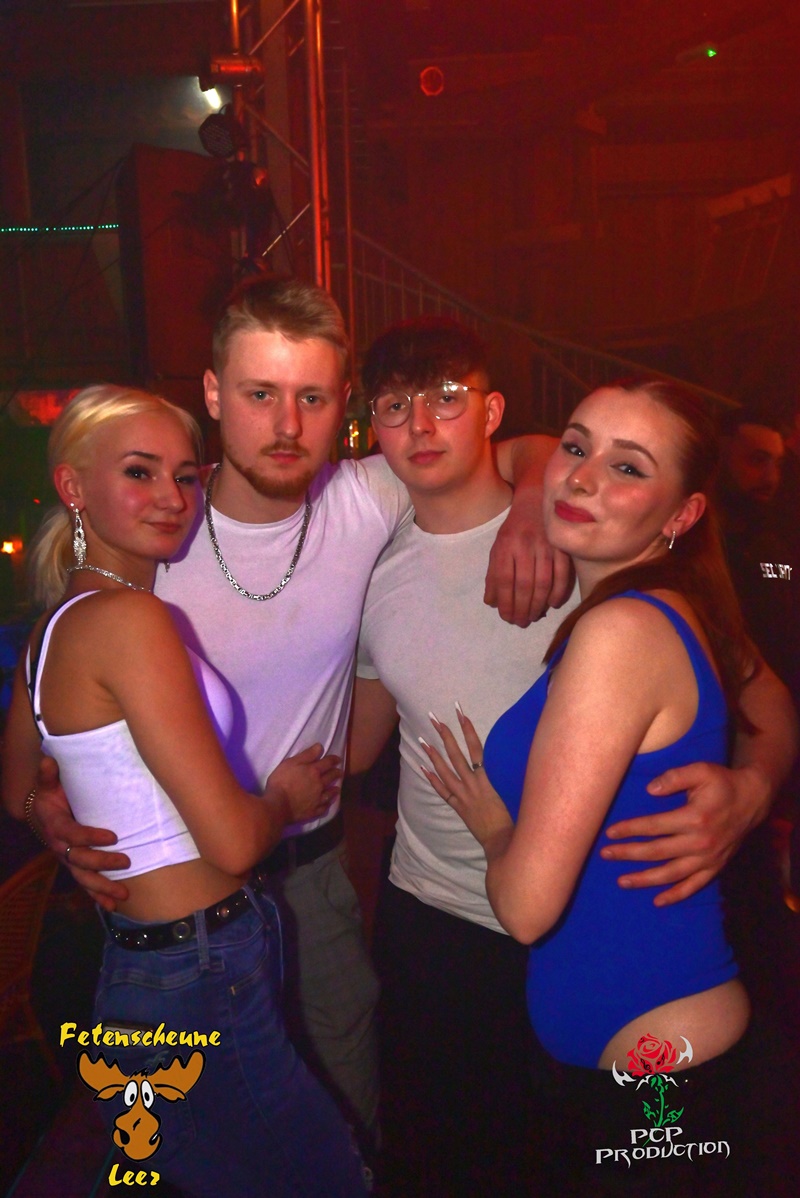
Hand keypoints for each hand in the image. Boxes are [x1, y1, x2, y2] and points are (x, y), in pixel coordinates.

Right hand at [34, 756, 129, 911]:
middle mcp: (60, 847)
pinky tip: (112, 906)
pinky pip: (85, 885)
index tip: (114, 837)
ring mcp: (68, 860)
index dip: (91, 837)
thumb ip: (49, 775)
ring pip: (84, 878)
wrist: (40, 814)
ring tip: (124, 894)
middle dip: (103, 863)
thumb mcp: (48, 784)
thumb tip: (49, 760)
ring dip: (103, 887)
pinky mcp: (75, 867)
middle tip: (127, 861)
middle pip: (80, 860)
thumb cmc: (50, 796)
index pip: (73, 835)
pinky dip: (98, 897)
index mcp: (56, 826)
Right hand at [265, 744, 341, 823]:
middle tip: (339, 772)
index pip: (327, 763)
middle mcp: (319, 784)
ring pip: (330, 793)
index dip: (333, 760)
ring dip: (334, 789)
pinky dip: (328, 804)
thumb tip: (320, 747)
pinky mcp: (314, 811)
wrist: (278, 804)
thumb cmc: (281, 781)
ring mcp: (318, 799)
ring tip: (337, 788)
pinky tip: (329, 803)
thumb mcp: (291, 763)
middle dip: (336, 773)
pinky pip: (324, 807)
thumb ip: (307, 755)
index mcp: (314, 771)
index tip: (337, 759)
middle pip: (331, 777)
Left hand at [420, 707, 512, 849]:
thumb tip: (494, 758)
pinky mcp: (457, 806)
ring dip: (432, 755)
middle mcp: (471, 784)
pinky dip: (431, 779)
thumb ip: (499, 774)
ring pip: (444, 770)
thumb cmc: (510, 815)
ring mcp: (462, 795)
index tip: (460, 713)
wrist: (501, 838)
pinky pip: (441, 791)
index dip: (467, 730)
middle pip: (455, 755)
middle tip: (434, 719)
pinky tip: (422, 767)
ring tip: (422, 740)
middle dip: (445, 735)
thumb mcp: (508, 790)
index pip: (475, 748)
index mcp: (486, 778)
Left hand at [483, 503, 572, 626]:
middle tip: (521, 622)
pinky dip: (558, 592)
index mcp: (505, 546)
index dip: (505, 603)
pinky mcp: (562, 547)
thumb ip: (494, 575)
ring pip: (543, 582)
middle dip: (522, 608)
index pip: (503, 580)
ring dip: (538, 604)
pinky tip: (552, 604)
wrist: (536, 501)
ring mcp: (545, 546)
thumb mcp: (498, 548)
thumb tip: (492, 603)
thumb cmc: (515, 529)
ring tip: (534, 617)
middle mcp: (524, 546)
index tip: (506, 617)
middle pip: (523, 585)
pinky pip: (563, 574)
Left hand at [600, 761, 768, 905]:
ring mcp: (708, 858)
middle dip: (628, 854)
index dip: (630, 830)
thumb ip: (674, 777)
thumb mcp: (701, 770)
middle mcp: (700, 842)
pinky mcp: (715, 867)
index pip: (654, 826)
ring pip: (671, 874)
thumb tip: (650, 789)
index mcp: (695, 818)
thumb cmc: (723, 782)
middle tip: (606, 854)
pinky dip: (676, 895)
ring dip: (645, 879)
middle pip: (657, 852)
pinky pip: (694, 886)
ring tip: (622, 881)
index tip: (610, 833)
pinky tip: (657, 900)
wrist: (753, 800)